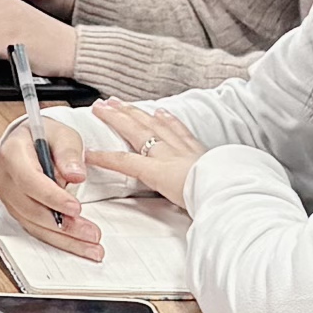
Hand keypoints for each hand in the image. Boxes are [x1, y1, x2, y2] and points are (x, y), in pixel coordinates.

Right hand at [0, 113, 106, 266]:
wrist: (31, 143)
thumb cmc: (47, 137)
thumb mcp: (63, 135)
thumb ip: (69, 153)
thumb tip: (76, 174)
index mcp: (11, 153)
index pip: (29, 180)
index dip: (52, 197)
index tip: (76, 208)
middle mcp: (3, 177)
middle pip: (30, 208)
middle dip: (62, 225)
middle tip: (91, 233)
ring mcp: (6, 196)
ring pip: (32, 224)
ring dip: (63, 238)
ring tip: (90, 245)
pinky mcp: (14, 209)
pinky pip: (34, 228)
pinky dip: (57, 238)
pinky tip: (77, 244)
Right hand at [79, 99, 202, 211]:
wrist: (227, 190)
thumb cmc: (201, 199)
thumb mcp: (170, 207)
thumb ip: (153, 205)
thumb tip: (139, 209)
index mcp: (157, 171)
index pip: (123, 161)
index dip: (103, 157)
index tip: (86, 153)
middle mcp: (166, 153)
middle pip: (135, 130)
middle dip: (115, 116)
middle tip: (100, 106)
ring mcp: (180, 147)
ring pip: (153, 123)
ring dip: (134, 111)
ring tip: (121, 102)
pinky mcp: (195, 146)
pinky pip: (178, 127)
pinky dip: (167, 118)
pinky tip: (161, 111)